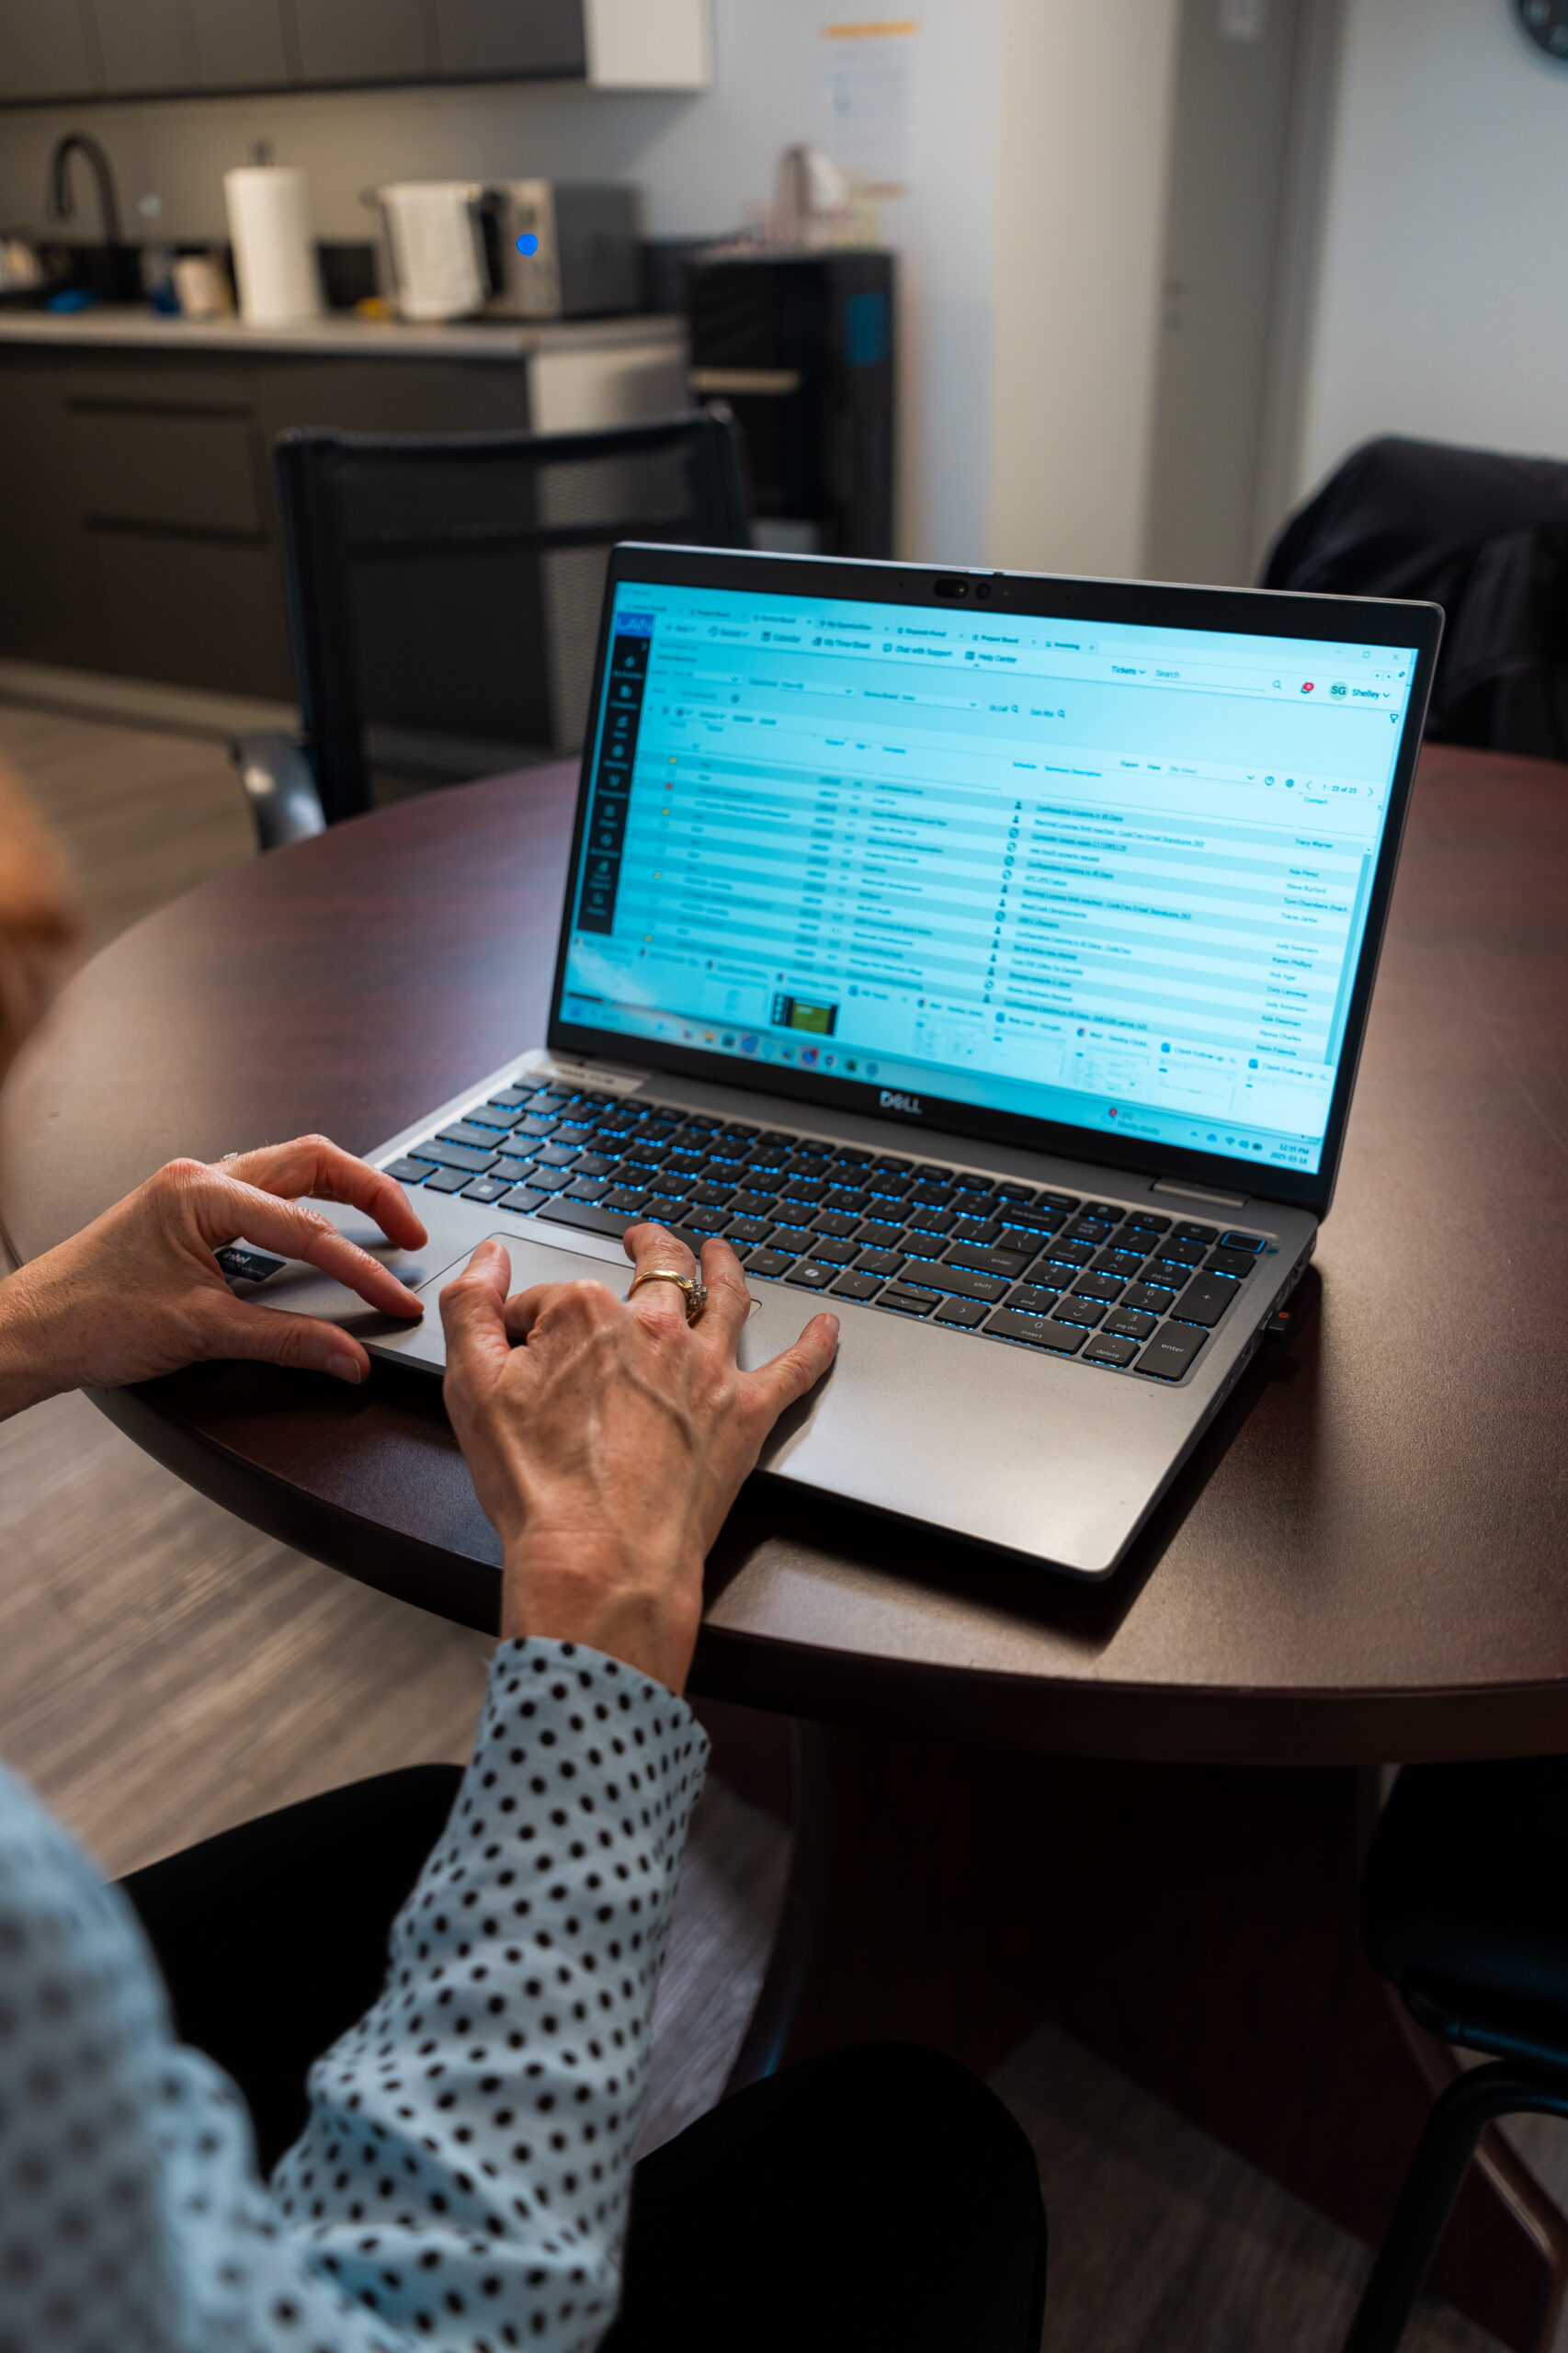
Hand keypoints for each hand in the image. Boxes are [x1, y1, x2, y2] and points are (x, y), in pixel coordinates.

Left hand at [0, 1136, 426, 1414]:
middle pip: (312, 1161)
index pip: (308, 1229)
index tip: (398, 1299)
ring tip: (383, 1227)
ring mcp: (192, 1191)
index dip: (363, 1270)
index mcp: (202, 1191)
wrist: (26, 1332)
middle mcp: (200, 1177)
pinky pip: (262, 1196)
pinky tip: (322, 1238)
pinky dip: (304, 1211)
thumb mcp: (201, 1333)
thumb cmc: (88, 1321)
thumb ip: (286, 1341)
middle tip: (413, 1232)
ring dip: (340, 1193)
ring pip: (288, 1172)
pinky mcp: (187, 1213)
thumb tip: (349, 1356)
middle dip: (372, 1191)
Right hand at [440, 1224, 838, 1692]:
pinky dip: (816, 1345)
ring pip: (726, 1298)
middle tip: (642, 1239)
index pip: (549, 1300)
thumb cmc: (537, 1483)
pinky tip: (828, 1328)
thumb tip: (488, 1260)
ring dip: (724, 1267)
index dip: (526, 1326)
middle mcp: (655, 1328)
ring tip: (720, 1254)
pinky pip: (794, 1369)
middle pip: (655, 1271)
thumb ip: (471, 1307)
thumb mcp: (469, 1386)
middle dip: (647, 1248)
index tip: (515, 1355)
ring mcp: (706, 1369)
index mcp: (585, 1311)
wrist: (600, 1556)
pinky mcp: (744, 1415)